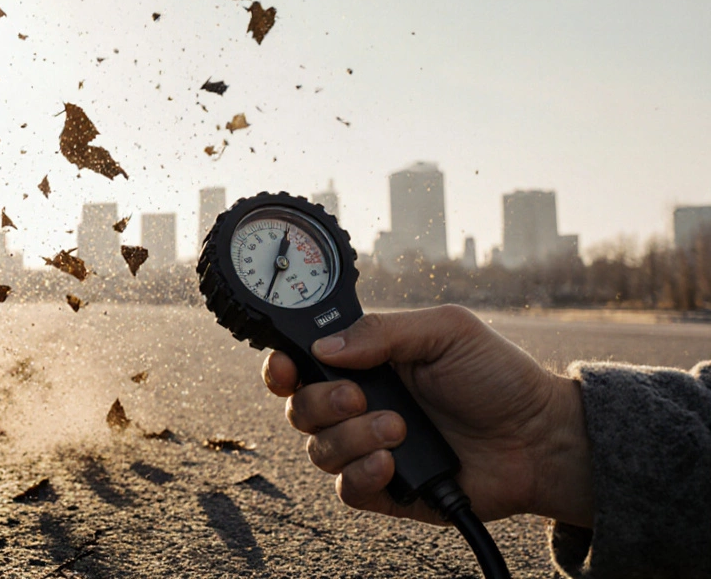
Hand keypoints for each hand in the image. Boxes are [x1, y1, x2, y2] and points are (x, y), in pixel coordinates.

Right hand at [262, 305, 592, 526]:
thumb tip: (326, 345)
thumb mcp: (446, 331)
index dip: (280, 366)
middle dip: (322, 401)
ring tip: (398, 430)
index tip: (286, 365)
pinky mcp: (383, 489)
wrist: (540, 439)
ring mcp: (368, 448)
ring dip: (352, 437)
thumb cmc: (498, 378)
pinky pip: (345, 488)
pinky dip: (361, 473)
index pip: (301, 363)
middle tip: (362, 396)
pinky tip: (391, 462)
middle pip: (299, 408)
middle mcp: (358, 405)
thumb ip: (383, 330)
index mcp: (365, 362)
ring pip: (318, 449)